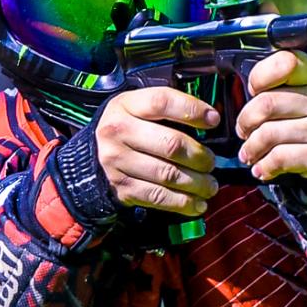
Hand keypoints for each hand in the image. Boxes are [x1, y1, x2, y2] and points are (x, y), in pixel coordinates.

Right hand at [95, 88, 219, 215]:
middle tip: (211, 162)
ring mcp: (117, 162)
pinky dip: (183, 203)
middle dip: (199, 156)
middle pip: (170, 144)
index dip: (192, 110)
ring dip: (197, 183)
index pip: (162, 102)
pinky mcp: (122, 187)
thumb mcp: (139, 108)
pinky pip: (158, 197)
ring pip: (168, 174)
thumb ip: (169, 110)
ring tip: (210, 185)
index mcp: (126, 105)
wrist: (93, 156)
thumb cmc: (129, 128)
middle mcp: (118, 132)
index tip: (213, 120)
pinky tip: (197, 203)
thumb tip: (211, 120)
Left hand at [235, 50, 306, 180]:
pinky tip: (261, 166)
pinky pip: (279, 158)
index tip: (253, 90)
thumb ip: (271, 80)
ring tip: (248, 151)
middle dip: (245, 120)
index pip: (285, 63)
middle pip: (267, 103)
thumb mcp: (292, 88)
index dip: (259, 77)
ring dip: (250, 147)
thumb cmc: (299, 114)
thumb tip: (238, 85)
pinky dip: (263, 166)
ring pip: (268, 134)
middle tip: (243, 129)